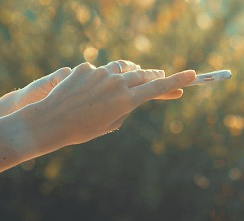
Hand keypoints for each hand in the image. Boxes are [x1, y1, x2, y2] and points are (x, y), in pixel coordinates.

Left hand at [5, 60, 196, 155]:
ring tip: (119, 89)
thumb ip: (125, 106)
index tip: (192, 75)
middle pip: (143, 75)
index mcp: (126, 101)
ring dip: (125, 77)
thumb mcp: (111, 123)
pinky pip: (97, 72)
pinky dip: (96, 81)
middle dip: (153, 76)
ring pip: (120, 71)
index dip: (176, 81)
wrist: (50, 121)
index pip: (157, 87)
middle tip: (162, 76)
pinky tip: (83, 94)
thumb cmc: (82, 130)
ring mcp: (100, 73)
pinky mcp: (85, 68)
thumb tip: (132, 91)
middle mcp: (116, 84)